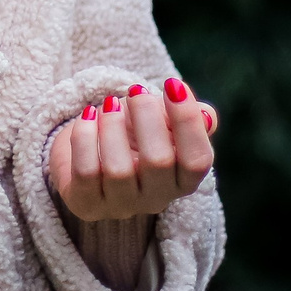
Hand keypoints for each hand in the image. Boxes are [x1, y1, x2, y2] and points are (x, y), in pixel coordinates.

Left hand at [50, 78, 217, 221]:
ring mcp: (121, 206)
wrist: (87, 150)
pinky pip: (85, 172)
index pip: (198, 160)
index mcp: (183, 180)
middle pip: (159, 161)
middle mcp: (156, 199)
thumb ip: (192, 116)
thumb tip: (205, 116)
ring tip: (109, 103)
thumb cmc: (134, 132)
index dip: (188, 121)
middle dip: (146, 116)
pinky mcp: (87, 205)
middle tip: (136, 91)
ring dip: (112, 126)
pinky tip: (87, 117)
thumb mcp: (164, 121)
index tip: (173, 85)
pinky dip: (85, 137)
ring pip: (119, 170)